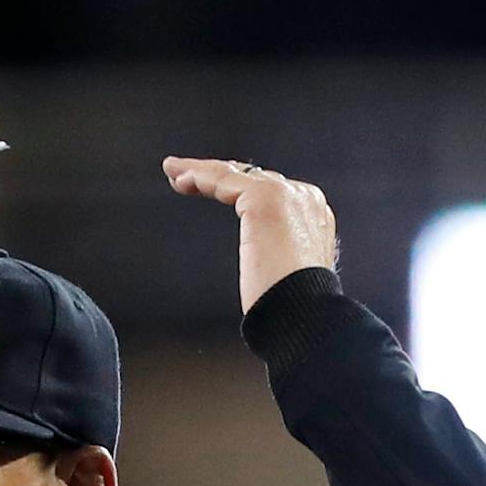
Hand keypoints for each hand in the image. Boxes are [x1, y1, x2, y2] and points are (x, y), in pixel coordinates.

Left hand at [161, 157, 337, 313]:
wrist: (304, 313)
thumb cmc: (291, 306)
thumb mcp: (283, 273)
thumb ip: (273, 253)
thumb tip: (259, 261)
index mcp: (312, 217)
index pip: (268, 191)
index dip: (235, 187)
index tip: (207, 189)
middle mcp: (304, 199)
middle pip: (252, 176)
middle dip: (217, 174)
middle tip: (184, 175)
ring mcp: (288, 195)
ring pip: (236, 174)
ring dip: (202, 171)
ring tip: (174, 171)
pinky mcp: (266, 198)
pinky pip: (224, 179)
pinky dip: (200, 176)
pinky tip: (181, 181)